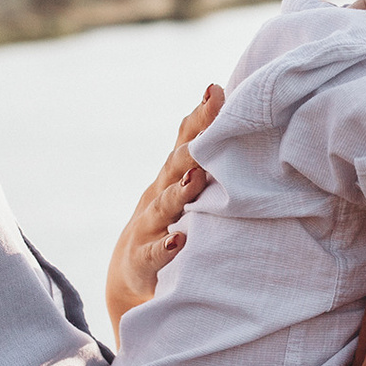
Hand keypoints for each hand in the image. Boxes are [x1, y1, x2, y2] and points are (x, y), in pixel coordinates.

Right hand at [105, 85, 221, 329]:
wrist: (130, 274)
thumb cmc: (170, 222)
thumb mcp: (184, 189)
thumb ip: (206, 160)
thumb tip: (234, 118)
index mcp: (171, 176)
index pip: (187, 142)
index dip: (201, 117)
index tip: (217, 90)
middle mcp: (157, 194)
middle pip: (174, 166)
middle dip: (192, 144)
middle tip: (211, 122)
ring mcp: (147, 226)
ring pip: (163, 206)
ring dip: (178, 192)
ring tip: (194, 180)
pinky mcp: (141, 260)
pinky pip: (152, 254)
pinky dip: (164, 248)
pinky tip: (178, 242)